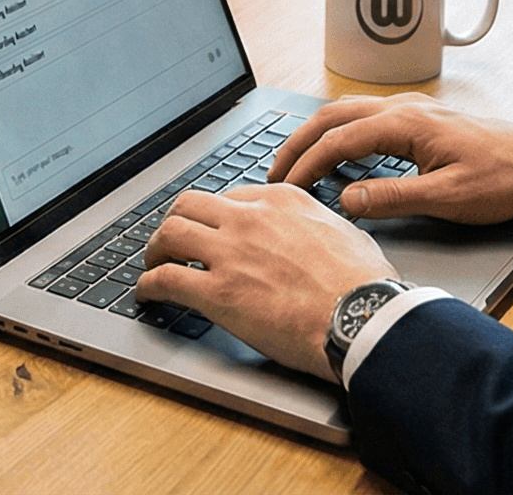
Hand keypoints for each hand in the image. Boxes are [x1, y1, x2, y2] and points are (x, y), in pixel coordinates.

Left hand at [136, 185, 395, 378]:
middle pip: (190, 205)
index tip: (211, 230)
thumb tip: (319, 235)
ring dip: (155, 250)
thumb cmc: (365, 284)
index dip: (215, 216)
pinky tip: (147, 294)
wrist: (361, 316)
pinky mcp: (217, 292)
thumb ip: (318, 225)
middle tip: (172, 242)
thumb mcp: (344, 232)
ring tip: (152, 265)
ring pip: (170, 233)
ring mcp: (230, 253)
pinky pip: (166, 280)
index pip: (231, 196)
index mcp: (282, 200)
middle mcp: (250, 218)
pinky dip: (148, 286)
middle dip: (176, 222)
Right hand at [267, 94, 512, 225]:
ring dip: (317, 135)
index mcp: (405, 124)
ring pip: (347, 113)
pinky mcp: (421, 120)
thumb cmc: (503, 179)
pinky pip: (366, 118)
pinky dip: (339, 133)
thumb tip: (346, 200)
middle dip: (298, 143)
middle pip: (333, 117)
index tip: (285, 186)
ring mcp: (412, 110)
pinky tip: (338, 153)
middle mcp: (403, 109)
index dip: (306, 164)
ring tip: (296, 161)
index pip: (338, 140)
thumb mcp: (447, 198)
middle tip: (274, 171)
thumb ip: (393, 198)